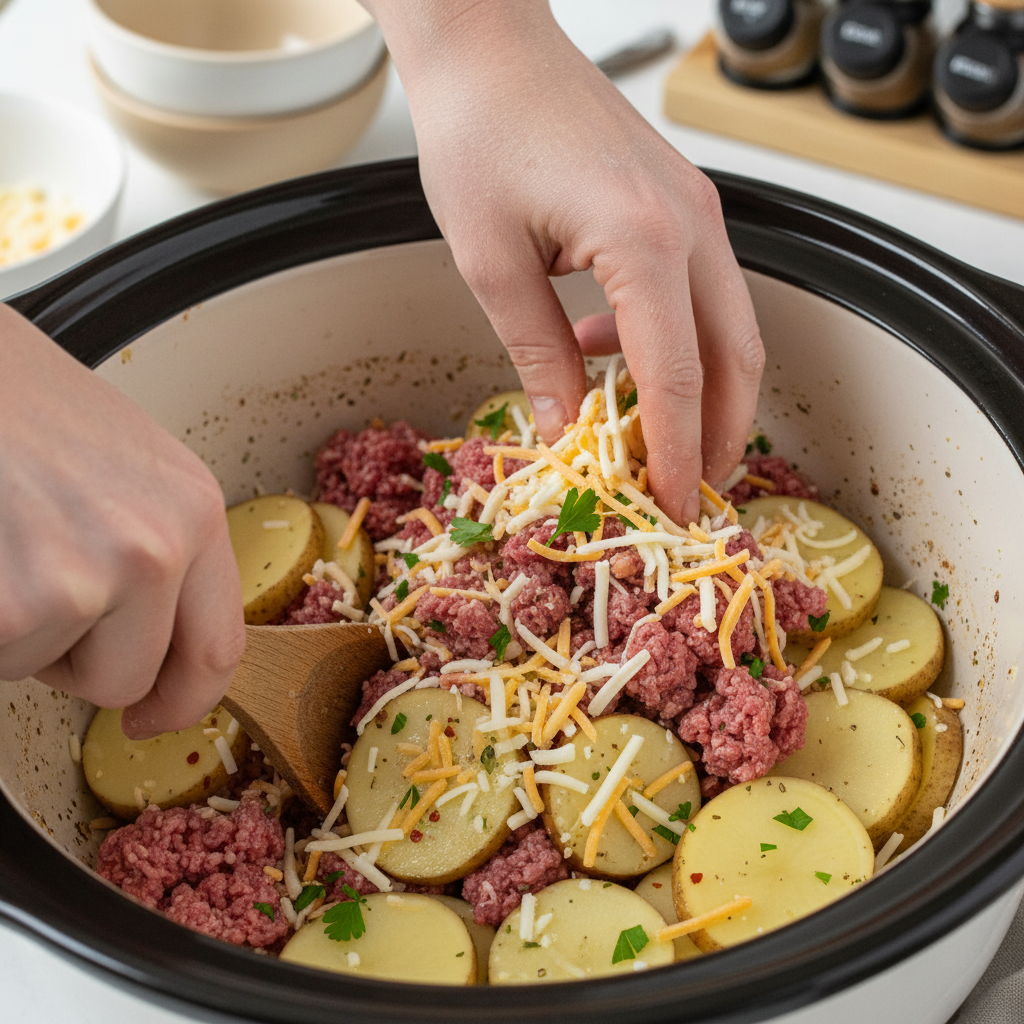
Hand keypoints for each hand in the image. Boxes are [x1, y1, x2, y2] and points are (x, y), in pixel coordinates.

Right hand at [0, 305, 244, 737]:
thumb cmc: (21, 403)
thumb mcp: (129, 467)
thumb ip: (160, 549)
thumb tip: (160, 634)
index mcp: (193, 510)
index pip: (217, 646)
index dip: (185, 698)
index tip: (157, 716)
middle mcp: (153, 548)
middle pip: (127, 679)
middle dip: (77, 657)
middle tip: (39, 584)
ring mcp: (83, 579)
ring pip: (44, 671)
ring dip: (19, 630)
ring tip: (6, 546)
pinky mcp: (14, 605)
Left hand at [362, 0, 764, 524]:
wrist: (487, 46)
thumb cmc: (478, 131)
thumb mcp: (492, 265)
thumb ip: (539, 354)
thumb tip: (565, 429)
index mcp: (643, 241)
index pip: (676, 378)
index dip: (675, 455)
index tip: (669, 506)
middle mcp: (689, 224)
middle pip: (736, 357)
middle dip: (718, 436)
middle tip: (689, 491)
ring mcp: (695, 210)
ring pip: (729, 327)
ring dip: (701, 393)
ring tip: (651, 439)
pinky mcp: (681, 204)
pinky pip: (698, 292)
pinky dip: (671, 341)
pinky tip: (608, 353)